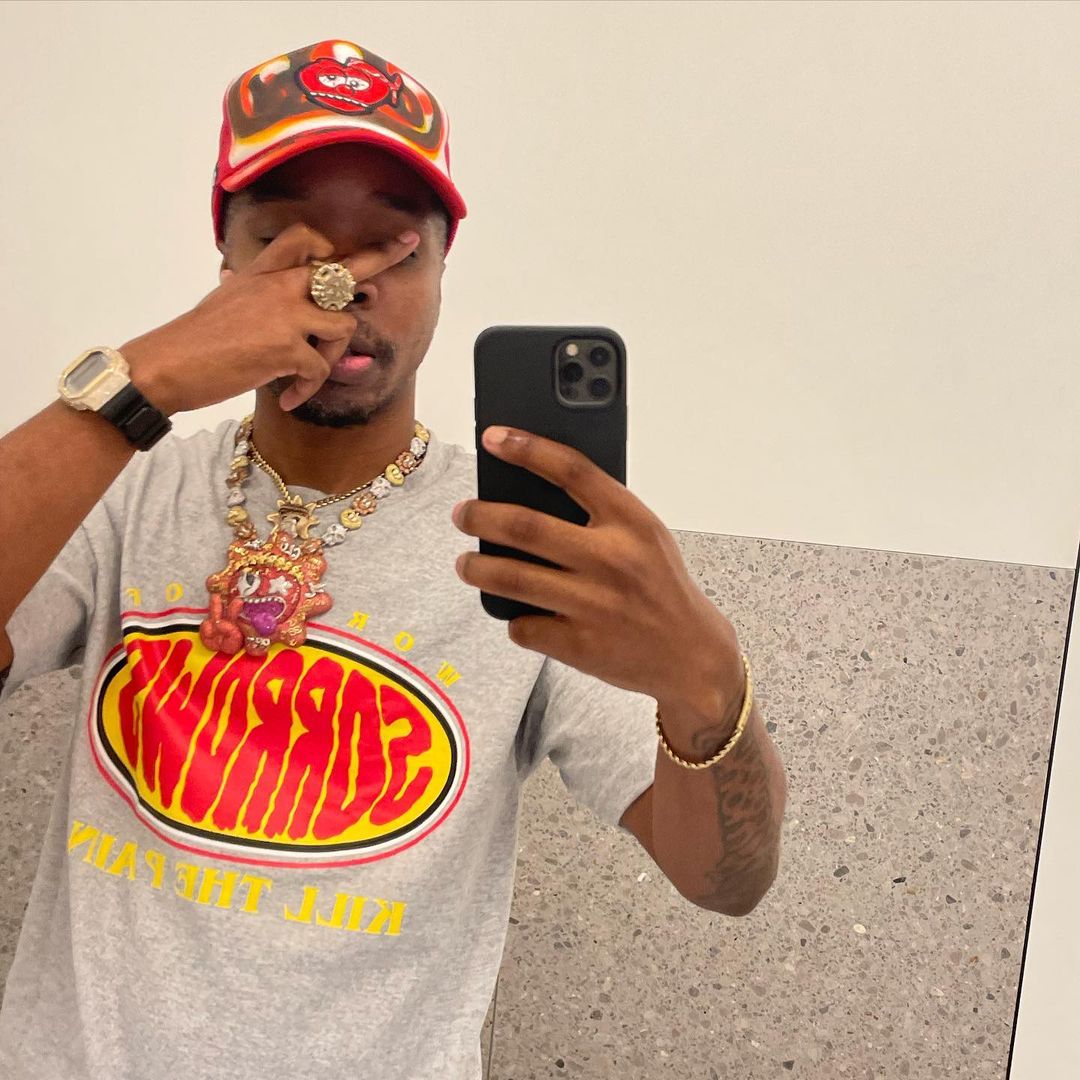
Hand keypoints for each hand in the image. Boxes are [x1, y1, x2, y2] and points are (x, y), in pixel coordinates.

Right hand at [117, 223, 419, 414]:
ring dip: (334, 357)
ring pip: (343, 327)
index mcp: (264, 275)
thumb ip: (239, 286)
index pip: (306, 243)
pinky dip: (309, 390)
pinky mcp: (286, 348)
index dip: (334, 246)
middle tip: (410, 242)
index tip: (362, 241)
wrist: (165, 365)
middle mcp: (280, 287)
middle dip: (382, 257)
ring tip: (307, 377)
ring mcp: (285, 315)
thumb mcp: (218, 300)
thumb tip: (230, 274)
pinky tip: (291, 399)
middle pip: (343, 270)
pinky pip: (320, 370)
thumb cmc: (191, 339)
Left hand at [451, 426, 745, 715]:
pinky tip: (519, 612)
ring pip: (512, 578)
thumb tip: (529, 490)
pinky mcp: (580, 645)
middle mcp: (613, 559)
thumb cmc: (660, 586)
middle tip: (463, 514)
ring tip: (465, 564)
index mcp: (632, 522)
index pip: (572, 470)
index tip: (493, 437)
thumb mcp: (646, 537)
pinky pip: (524, 626)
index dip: (528, 448)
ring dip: (477, 568)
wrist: (692, 657)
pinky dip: (514, 617)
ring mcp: (594, 605)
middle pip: (526, 526)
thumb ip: (601, 513)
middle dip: (481, 516)